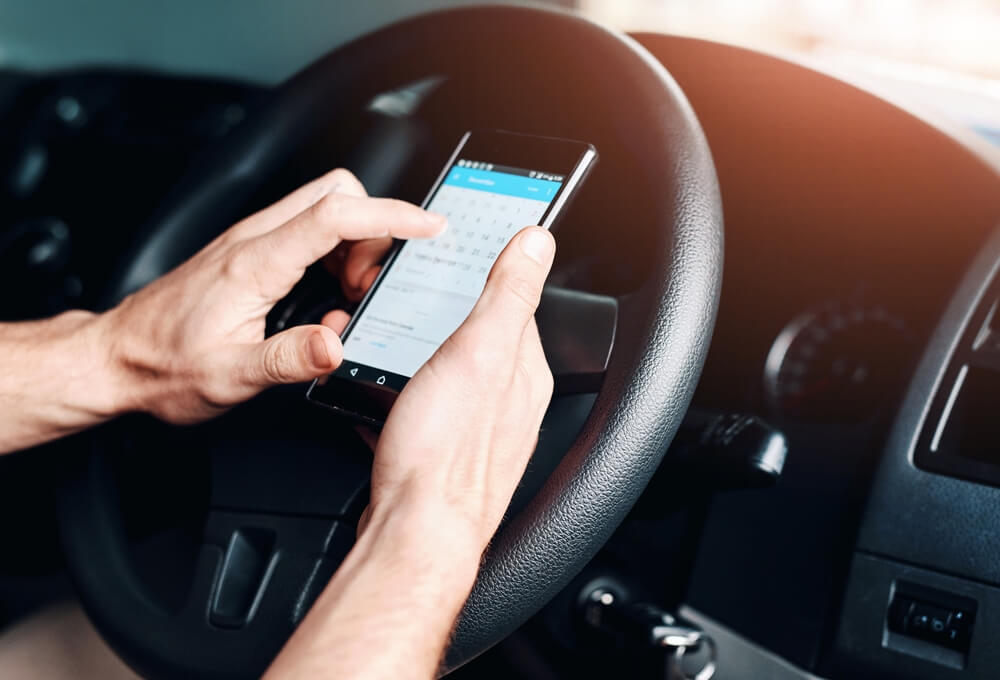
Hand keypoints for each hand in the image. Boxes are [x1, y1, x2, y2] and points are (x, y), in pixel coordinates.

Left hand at [101, 168, 445, 423]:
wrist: (116, 359)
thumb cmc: (164, 366)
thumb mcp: (230, 376)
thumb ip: (289, 359)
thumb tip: (337, 345)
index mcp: (256, 263)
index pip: (337, 215)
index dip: (391, 215)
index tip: (429, 227)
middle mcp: (254, 240)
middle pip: (336, 194)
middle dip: (374, 229)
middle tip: (367, 285)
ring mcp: (251, 242)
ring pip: (325, 208)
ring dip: (354, 244)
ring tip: (346, 297)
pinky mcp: (250, 252)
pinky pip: (308, 230)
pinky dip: (334, 253)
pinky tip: (325, 296)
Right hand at [264, 227, 555, 679]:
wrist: (414, 534)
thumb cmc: (444, 454)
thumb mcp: (479, 352)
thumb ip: (509, 294)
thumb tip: (537, 240)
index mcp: (524, 370)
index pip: (516, 303)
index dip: (487, 274)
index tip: (464, 253)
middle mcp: (511, 400)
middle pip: (483, 338)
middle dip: (450, 316)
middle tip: (417, 298)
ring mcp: (479, 429)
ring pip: (454, 374)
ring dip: (427, 354)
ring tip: (397, 340)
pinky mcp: (445, 453)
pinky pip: (429, 409)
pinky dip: (408, 394)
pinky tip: (390, 395)